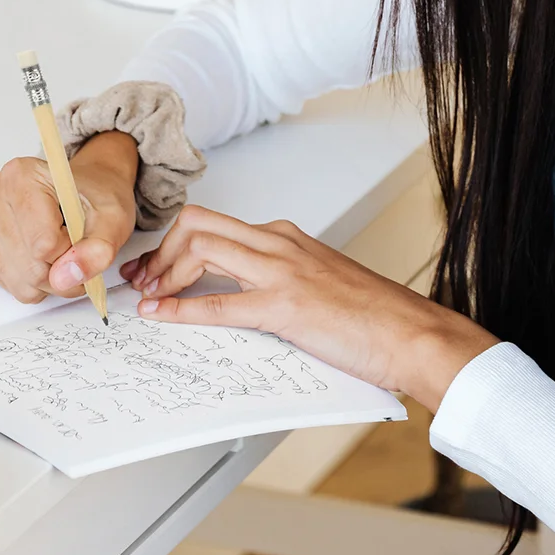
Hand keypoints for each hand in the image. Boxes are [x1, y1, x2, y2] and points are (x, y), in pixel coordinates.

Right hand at [0, 131, 137, 303]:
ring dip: (50, 279)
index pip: (44, 244)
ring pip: (20, 280)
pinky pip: (11, 284)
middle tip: (78, 247)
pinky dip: (35, 281)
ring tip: (64, 250)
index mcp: (22, 175)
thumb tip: (66, 279)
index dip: (71, 250)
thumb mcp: (112, 220)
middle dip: (62, 269)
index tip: (80, 233)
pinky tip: (45, 256)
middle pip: (30, 267)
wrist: (85, 192)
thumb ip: (97, 250)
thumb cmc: (96, 198)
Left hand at [119, 205, 499, 410]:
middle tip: (143, 281)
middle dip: (160, 251)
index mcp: (285, 236)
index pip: (213, 222)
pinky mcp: (286, 305)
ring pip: (202, 248)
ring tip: (148, 298)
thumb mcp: (315, 281)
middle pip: (197, 224)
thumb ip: (277, 278)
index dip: (173, 243)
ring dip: (164, 273)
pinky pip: (219, 303)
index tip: (154, 267)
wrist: (412, 332)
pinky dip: (181, 309)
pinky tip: (161, 316)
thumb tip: (236, 294)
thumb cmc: (371, 314)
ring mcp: (282, 270)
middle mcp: (279, 242)